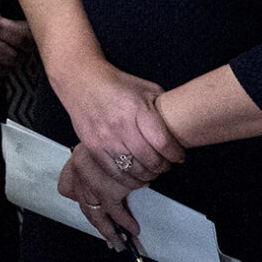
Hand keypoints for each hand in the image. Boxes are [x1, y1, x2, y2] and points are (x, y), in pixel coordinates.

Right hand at [45, 55, 182, 204]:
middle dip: (163, 167)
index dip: (175, 154)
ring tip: (152, 171)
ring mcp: (105, 138)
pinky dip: (129, 180)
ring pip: (133, 169)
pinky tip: (136, 178)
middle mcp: (120, 125)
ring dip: (148, 175)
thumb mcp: (145, 88)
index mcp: (136, 109)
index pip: (163, 142)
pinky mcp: (93, 147)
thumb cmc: (116, 84)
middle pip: (150, 160)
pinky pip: (114, 173)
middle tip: (166, 165)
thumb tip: (179, 127)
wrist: (82, 81)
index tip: (179, 156)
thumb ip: (161, 108)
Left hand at [57, 141, 145, 249]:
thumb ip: (97, 162)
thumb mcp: (103, 144)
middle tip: (106, 232)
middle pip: (84, 205)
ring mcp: (92, 184)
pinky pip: (116, 213)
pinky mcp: (110, 192)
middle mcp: (80, 172)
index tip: (89, 206)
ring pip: (96, 213)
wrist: (135, 132)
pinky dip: (125, 223)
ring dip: (109, 229)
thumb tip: (103, 180)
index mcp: (77, 159)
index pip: (67, 187)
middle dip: (96, 221)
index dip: (77, 196)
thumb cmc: (122, 136)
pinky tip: (132, 229)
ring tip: (119, 239)